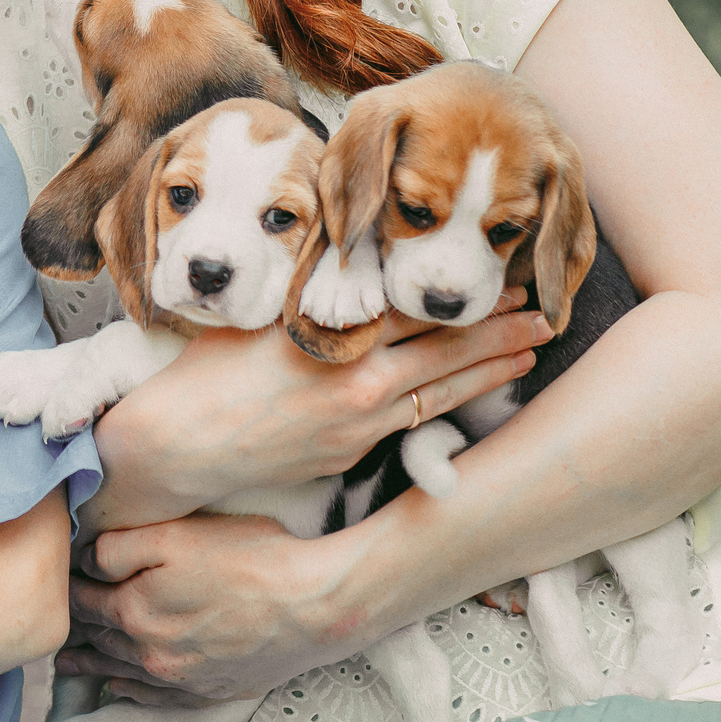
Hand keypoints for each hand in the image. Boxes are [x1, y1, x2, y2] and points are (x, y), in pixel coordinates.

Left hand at [65, 511, 381, 700]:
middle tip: (51, 624)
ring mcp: (180, 675)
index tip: (53, 582)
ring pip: (122, 669)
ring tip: (68, 663)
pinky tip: (119, 688)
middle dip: (75, 628)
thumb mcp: (175, 533)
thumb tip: (85, 560)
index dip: (67, 589)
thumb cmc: (248, 558)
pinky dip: (132, 692)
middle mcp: (150, 651)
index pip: (84, 601)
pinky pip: (156, 697)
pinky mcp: (209, 688)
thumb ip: (120, 547)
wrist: (313, 606)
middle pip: (100, 637)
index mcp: (135, 611)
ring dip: (93, 663)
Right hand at [83, 291, 547, 529]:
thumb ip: (310, 296)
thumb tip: (349, 267)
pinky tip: (467, 395)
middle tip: (545, 315)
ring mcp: (357, 425)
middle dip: (498, 333)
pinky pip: (410, 423)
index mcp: (334, 342)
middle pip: (443, 352)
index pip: (415, 311)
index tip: (503, 281)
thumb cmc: (202, 373)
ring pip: (440, 393)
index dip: (460, 296)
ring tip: (529, 352)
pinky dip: (448, 404)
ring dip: (488, 372)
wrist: (175, 445)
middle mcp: (357, 385)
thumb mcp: (256, 317)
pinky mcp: (348, 454)